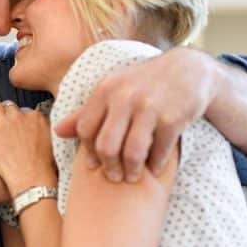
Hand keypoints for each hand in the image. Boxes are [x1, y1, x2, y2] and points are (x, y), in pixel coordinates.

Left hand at [0, 101, 56, 196]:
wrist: (31, 179)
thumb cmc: (43, 167)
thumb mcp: (53, 144)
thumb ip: (44, 132)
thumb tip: (39, 132)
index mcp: (36, 118)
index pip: (25, 110)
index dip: (20, 120)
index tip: (18, 128)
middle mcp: (20, 116)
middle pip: (9, 106)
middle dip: (6, 114)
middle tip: (4, 126)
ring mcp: (4, 123)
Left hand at [53, 47, 219, 182]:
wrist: (188, 69)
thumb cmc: (143, 83)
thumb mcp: (113, 89)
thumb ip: (85, 111)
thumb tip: (57, 131)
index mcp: (106, 90)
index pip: (85, 129)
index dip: (88, 151)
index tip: (94, 165)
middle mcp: (125, 97)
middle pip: (106, 145)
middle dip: (109, 167)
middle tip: (114, 177)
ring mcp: (150, 107)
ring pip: (132, 152)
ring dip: (132, 171)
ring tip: (134, 176)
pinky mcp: (173, 118)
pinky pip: (159, 151)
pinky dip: (156, 164)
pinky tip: (154, 168)